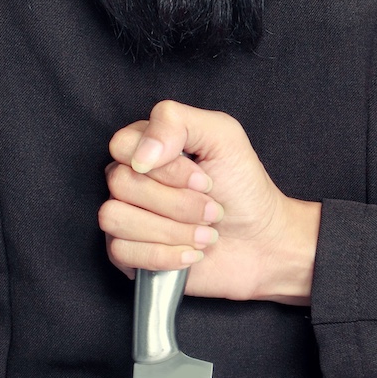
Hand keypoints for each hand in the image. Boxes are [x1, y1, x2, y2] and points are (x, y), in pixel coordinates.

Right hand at [99, 99, 320, 304]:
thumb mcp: (223, 137)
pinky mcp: (128, 253)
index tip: (204, 180)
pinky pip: (120, 251)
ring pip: (115, 218)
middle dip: (177, 203)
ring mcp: (127, 216)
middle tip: (212, 210)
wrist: (261, 244)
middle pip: (120, 183)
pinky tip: (190, 254)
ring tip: (204, 235)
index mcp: (148, 148)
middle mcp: (132, 179)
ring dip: (171, 231)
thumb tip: (141, 154)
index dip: (164, 168)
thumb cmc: (243, 189)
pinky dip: (163, 255)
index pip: (121, 145)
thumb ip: (178, 122)